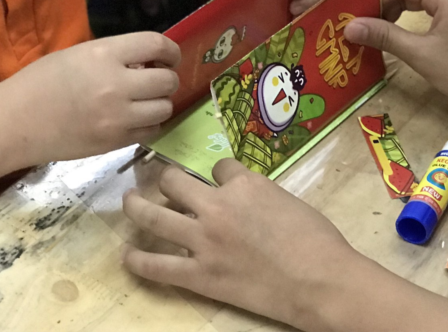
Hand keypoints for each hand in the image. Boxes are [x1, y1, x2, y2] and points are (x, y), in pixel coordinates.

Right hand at [0, 33, 180, 166]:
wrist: (13, 123)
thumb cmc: (40, 82)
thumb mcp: (79, 54)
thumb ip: (115, 55)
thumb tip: (146, 62)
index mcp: (104, 55)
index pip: (156, 45)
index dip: (171, 50)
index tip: (169, 56)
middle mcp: (116, 85)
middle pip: (167, 80)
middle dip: (167, 78)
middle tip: (155, 80)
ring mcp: (117, 117)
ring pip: (165, 108)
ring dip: (159, 102)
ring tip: (144, 101)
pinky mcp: (114, 142)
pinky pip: (151, 131)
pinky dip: (150, 124)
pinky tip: (135, 119)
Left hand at [122, 160, 359, 329]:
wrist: (319, 280)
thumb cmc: (316, 239)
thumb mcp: (286, 199)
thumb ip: (258, 194)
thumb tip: (243, 198)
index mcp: (244, 184)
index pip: (219, 166)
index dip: (218, 173)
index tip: (218, 179)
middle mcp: (217, 206)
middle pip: (175, 182)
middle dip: (167, 178)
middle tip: (161, 181)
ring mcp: (204, 241)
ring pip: (155, 216)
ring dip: (136, 206)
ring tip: (129, 201)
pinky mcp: (200, 275)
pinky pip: (158, 266)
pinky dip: (138, 260)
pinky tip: (128, 255)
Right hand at [344, 0, 447, 113]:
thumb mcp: (422, 55)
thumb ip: (385, 36)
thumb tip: (349, 27)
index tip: (358, 20)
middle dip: (385, 0)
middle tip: (367, 25)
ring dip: (400, 5)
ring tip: (382, 28)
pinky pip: (435, 0)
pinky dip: (416, 10)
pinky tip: (405, 28)